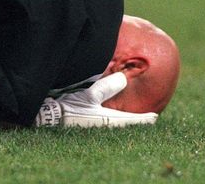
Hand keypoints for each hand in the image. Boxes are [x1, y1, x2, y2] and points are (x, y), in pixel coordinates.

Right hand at [34, 72, 157, 127]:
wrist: (48, 117)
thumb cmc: (70, 107)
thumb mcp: (89, 95)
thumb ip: (107, 87)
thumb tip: (123, 79)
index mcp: (108, 120)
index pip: (133, 121)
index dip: (145, 119)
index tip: (155, 117)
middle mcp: (104, 125)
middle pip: (125, 123)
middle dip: (136, 120)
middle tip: (147, 116)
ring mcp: (95, 126)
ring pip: (115, 121)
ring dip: (123, 118)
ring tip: (129, 113)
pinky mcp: (86, 123)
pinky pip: (104, 118)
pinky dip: (111, 115)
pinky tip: (107, 110)